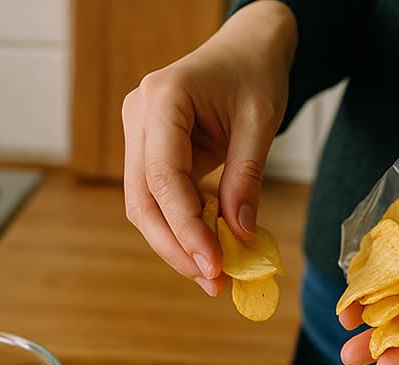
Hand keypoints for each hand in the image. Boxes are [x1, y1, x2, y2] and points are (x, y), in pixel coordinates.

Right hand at [122, 1, 295, 296]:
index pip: (164, 178)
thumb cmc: (254, 74)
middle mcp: (138, 115)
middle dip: (176, 247)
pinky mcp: (146, 149)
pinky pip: (156, 197)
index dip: (187, 228)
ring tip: (213, 276)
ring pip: (143, 204)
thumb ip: (246, 177)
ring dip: (175, 244)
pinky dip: (180, 227)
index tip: (215, 266)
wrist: (246, 48)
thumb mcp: (261, 122)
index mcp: (163, 99)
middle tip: (213, 283)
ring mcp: (137, 132)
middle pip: (142, 199)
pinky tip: (207, 250)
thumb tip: (240, 235)